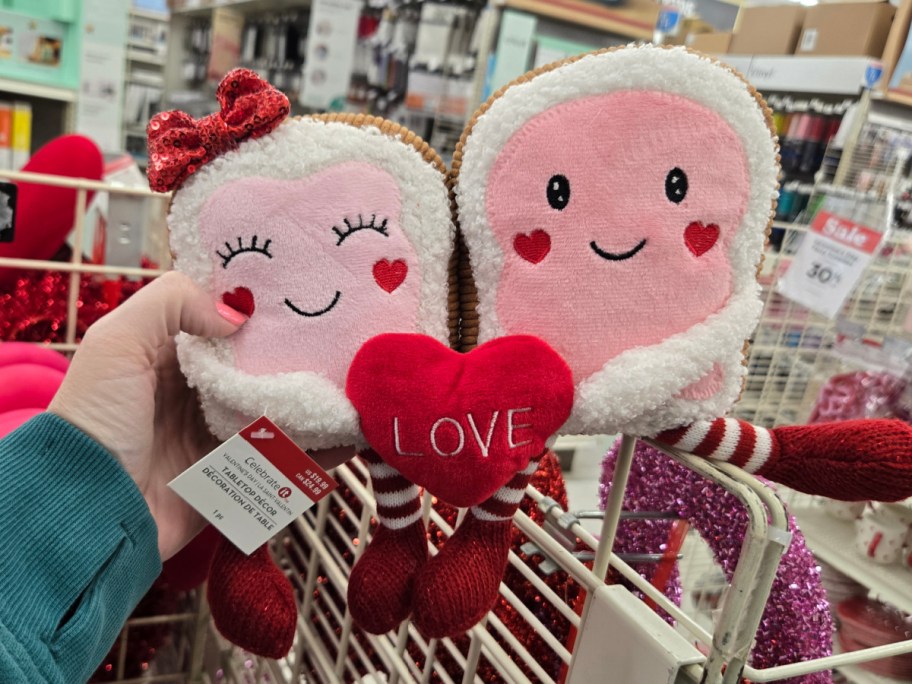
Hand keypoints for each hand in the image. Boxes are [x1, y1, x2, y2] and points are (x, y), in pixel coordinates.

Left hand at [49, 272, 352, 559]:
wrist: (90, 510)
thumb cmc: (96, 419)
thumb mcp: (117, 342)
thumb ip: (172, 304)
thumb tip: (239, 313)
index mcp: (174, 355)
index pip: (227, 322)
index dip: (263, 308)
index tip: (306, 290)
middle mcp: (201, 391)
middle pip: (264, 366)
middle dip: (302, 354)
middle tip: (348, 338)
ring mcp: (221, 434)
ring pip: (282, 411)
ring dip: (318, 402)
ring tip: (360, 386)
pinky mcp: (237, 476)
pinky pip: (287, 460)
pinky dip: (321, 451)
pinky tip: (352, 436)